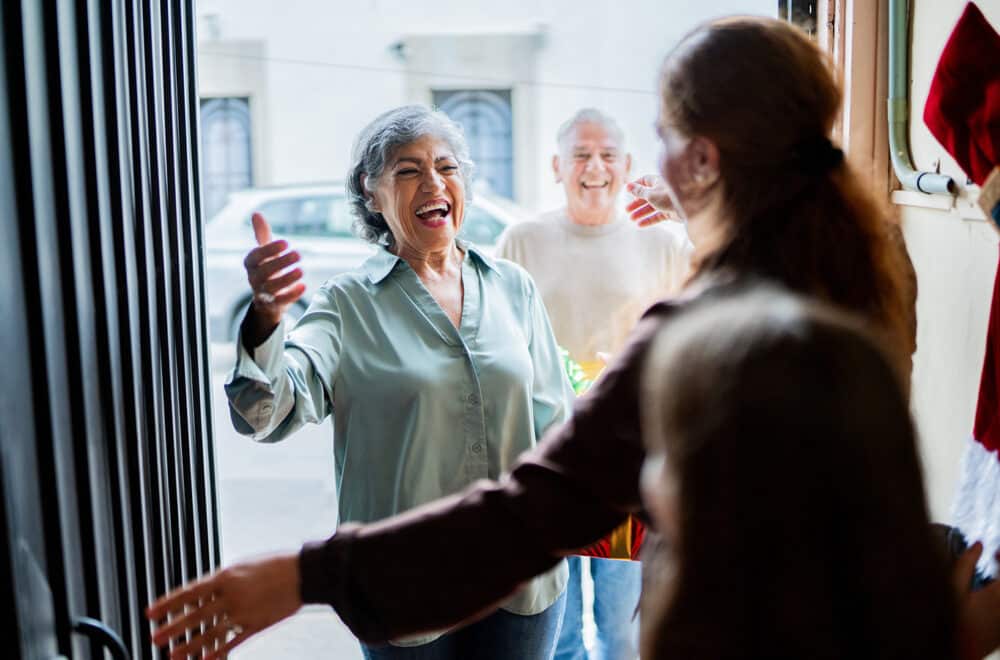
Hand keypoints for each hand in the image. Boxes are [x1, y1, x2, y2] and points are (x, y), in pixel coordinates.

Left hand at [146, 553, 302, 658]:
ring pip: (210, 632)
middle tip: (154, 638)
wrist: (304, 572)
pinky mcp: (257, 624)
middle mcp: (231, 595)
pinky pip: (233, 642)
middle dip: (172, 628)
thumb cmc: (273, 565)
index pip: (189, 593)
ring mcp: (244, 612)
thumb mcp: (243, 566)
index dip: (167, 604)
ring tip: (171, 655)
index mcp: (225, 576)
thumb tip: (202, 592)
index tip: (150, 613)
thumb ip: (223, 580)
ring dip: (189, 645)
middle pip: (195, 615)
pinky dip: (217, 653)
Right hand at [241, 213, 305, 345]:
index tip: (286, 242)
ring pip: (271, 287)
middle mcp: (253, 278)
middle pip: (265, 271)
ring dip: (287, 279)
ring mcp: (262, 293)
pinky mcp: (273, 305)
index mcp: (250, 263)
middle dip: (281, 263)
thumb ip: (262, 234)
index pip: (256, 255)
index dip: (270, 249)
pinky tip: (303, 286)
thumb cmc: (267, 267)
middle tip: (298, 254)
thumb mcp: (265, 251)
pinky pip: (280, 302)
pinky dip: (291, 295)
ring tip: (301, 270)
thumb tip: (256, 213)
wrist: (267, 296)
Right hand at [625, 175, 677, 226]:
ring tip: (631, 219)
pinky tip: (640, 225)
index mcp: (658, 182)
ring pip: (651, 207)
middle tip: (626, 210)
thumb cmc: (668, 196)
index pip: (645, 181)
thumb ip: (638, 191)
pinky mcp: (669, 212)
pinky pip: (657, 216)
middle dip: (636, 203)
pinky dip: (648, 220)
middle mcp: (662, 191)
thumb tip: (628, 186)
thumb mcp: (650, 194)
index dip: (636, 186)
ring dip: (641, 213)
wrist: (688, 207)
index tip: (628, 191)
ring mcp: (666, 202)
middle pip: (646, 196)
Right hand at [954, 542, 999, 656]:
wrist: (962, 652)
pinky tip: (990, 597)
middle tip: (996, 561)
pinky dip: (998, 595)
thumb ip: (965, 564)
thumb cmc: (955, 620)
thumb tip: (977, 546)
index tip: (995, 552)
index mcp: (999, 593)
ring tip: (993, 579)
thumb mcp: (953, 588)